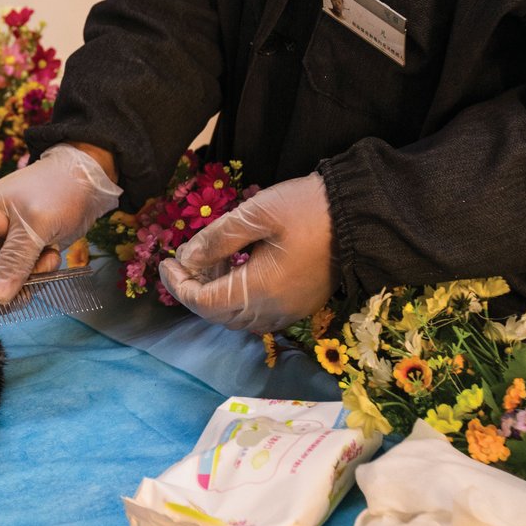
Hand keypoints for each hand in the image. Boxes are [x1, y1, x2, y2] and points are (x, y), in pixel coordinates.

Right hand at [0, 144, 120, 302]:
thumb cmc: (59, 188)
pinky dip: (37, 274)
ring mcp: (4, 243)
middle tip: (27, 291)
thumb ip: (15, 261)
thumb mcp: (36, 225)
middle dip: (2, 289)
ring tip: (48, 262)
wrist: (89, 178)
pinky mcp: (23, 250)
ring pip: (1, 280)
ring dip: (25, 281)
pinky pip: (21, 275)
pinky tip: (53, 256)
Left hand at [159, 172, 333, 333]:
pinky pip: (258, 312)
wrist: (360, 214)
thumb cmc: (307, 208)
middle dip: (194, 291)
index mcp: (260, 290)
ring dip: (215, 296)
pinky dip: (237, 298)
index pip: (204, 302)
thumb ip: (217, 238)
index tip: (165, 262)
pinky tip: (233, 269)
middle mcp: (273, 310)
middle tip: (181, 262)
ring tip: (205, 262)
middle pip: (219, 315)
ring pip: (238, 317)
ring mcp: (289, 311)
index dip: (179, 285)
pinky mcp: (300, 304)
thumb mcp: (255, 213)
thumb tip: (187, 257)